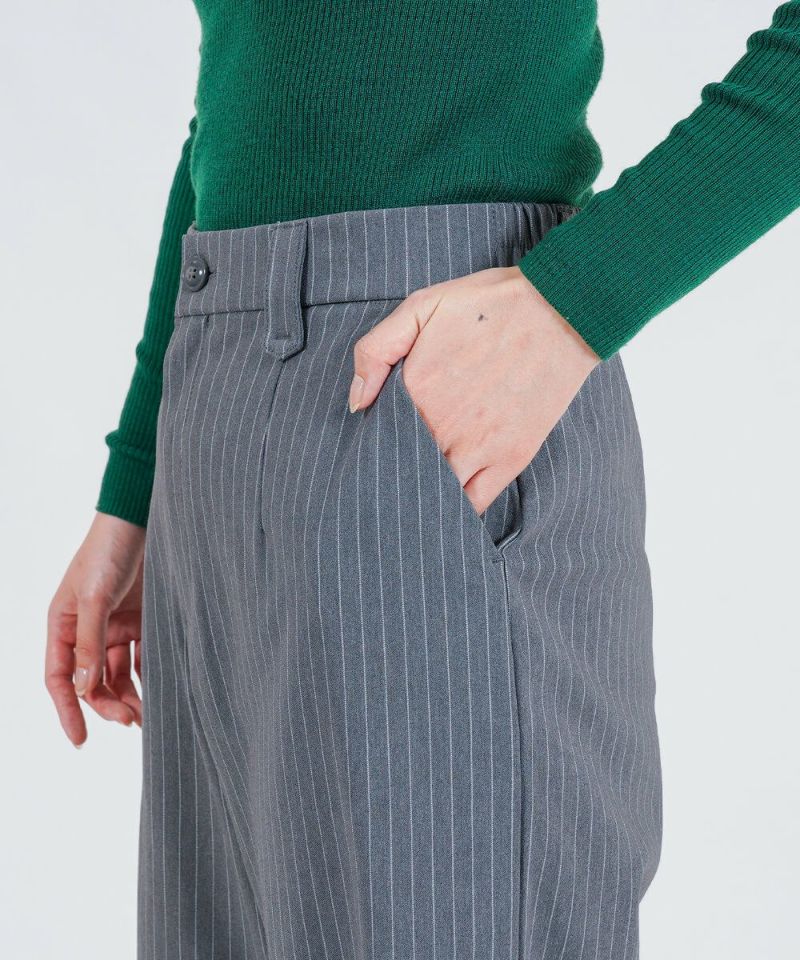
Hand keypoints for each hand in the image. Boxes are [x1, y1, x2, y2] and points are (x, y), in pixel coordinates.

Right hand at [45, 511, 146, 746]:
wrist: (144, 519)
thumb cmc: (110, 551)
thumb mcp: (95, 597)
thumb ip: (89, 642)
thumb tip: (82, 687)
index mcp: (64, 624)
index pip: (60, 678)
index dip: (68, 710)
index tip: (81, 740)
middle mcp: (87, 629)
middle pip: (93, 680)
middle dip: (108, 704)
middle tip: (132, 721)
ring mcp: (116, 624)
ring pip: (119, 672)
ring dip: (131, 694)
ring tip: (149, 715)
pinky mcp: (143, 618)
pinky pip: (144, 654)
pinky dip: (151, 673)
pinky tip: (164, 689)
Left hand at [348, 265, 600, 515]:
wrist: (561, 308)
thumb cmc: (489, 305)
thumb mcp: (420, 306)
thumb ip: (375, 350)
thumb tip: (357, 403)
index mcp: (416, 392)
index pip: (378, 438)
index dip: (373, 444)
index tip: (376, 444)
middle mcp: (443, 427)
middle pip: (404, 468)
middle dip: (395, 473)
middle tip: (393, 472)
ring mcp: (479, 447)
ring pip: (436, 490)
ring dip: (424, 494)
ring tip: (418, 491)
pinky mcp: (511, 458)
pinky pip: (476, 503)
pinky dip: (458, 510)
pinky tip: (449, 505)